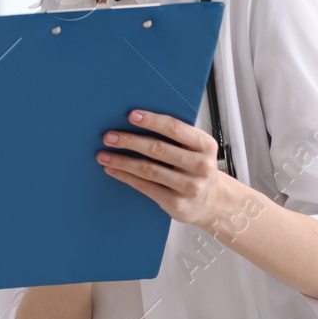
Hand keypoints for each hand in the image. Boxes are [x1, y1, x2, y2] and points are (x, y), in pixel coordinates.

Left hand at [97, 110, 241, 229]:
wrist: (214, 201)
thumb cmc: (198, 169)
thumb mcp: (197, 148)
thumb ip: (176, 136)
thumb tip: (137, 120)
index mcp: (205, 145)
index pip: (175, 128)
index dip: (152, 121)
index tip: (131, 115)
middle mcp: (200, 165)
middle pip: (158, 149)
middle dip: (130, 141)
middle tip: (109, 137)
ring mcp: (188, 186)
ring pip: (148, 169)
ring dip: (122, 161)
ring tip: (104, 155)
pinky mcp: (176, 203)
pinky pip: (145, 186)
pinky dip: (125, 176)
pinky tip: (113, 169)